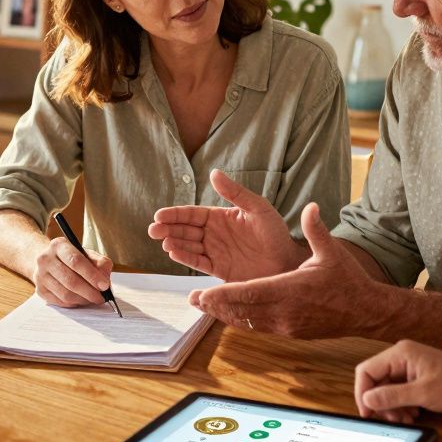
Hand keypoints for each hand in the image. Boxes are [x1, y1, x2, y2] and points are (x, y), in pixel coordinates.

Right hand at [31, 238, 112, 306]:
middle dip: (89, 292)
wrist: (47, 260)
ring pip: (65, 294)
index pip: (76, 261)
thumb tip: (104, 279)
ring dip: (83, 300)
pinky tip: (81, 299)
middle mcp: (45, 259)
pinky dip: (74, 303)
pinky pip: (60, 302)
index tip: (104, 285)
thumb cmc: (71, 257)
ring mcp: (40, 275)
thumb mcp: (86, 253)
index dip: (92, 275)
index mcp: (59, 245)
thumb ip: (99, 262)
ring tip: (92, 299)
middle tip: (101, 297)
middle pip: (70, 280)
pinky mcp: (39, 290)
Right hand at [149, 169, 305, 280]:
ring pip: (188, 246)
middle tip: (153, 229)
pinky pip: (198, 263)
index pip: (192, 214)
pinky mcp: (218, 270)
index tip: (159, 214)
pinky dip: (186, 258)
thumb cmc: (275, 232)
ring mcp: (214, 252)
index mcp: (220, 217)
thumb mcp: (257, 208)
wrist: (288, 262)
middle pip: (184, 230)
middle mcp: (213, 234)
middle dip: (167, 229)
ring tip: (164, 242)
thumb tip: (214, 172)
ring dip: (174, 243)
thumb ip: (235, 193)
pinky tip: (174, 253)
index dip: (175, 214)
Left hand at [187, 203, 380, 338]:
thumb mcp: (332, 252)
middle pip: (243, 310)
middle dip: (216, 305)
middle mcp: (285, 312)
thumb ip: (316, 230)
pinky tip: (228, 314)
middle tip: (193, 298)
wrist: (365, 312)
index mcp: (291, 291)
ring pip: (248, 321)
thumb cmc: (348, 280)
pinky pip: (258, 327)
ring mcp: (286, 326)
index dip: (225, 295)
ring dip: (224, 314)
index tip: (204, 292)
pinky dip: (241, 320)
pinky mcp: (289, 332)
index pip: (251, 293)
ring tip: (203, 305)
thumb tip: (311, 206)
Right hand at [355, 340, 441, 423]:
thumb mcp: (423, 394)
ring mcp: (411, 368)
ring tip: (406, 419)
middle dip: (381, 402)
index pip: (367, 371)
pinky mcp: (419, 378)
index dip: (363, 393)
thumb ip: (391, 396)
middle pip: (376, 380)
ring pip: (388, 388)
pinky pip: (400, 392)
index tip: (367, 413)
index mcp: (401, 353)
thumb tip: (367, 400)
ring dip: (392, 406)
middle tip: (391, 419)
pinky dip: (402, 405)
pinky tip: (414, 415)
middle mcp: (403, 357)